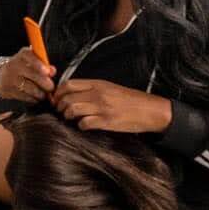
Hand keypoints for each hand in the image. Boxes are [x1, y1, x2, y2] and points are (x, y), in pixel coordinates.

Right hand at [0, 48, 54, 102]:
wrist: (2, 77)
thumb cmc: (23, 68)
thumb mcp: (32, 61)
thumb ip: (44, 64)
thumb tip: (52, 71)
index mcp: (22, 55)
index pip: (29, 56)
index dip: (39, 64)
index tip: (47, 72)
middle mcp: (15, 65)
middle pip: (33, 75)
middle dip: (46, 83)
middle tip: (50, 87)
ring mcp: (11, 78)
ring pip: (32, 89)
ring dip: (41, 93)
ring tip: (43, 93)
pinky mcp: (10, 91)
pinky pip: (27, 97)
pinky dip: (34, 98)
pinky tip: (35, 96)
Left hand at [53, 78, 172, 133]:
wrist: (151, 110)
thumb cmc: (131, 100)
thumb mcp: (110, 88)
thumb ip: (91, 88)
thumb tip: (71, 94)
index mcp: (98, 84)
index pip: (68, 84)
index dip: (58, 92)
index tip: (56, 99)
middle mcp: (98, 94)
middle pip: (67, 98)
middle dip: (60, 106)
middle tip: (61, 111)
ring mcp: (102, 108)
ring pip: (72, 110)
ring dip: (67, 116)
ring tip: (71, 118)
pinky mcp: (107, 121)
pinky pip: (84, 123)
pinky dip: (80, 125)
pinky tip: (84, 125)